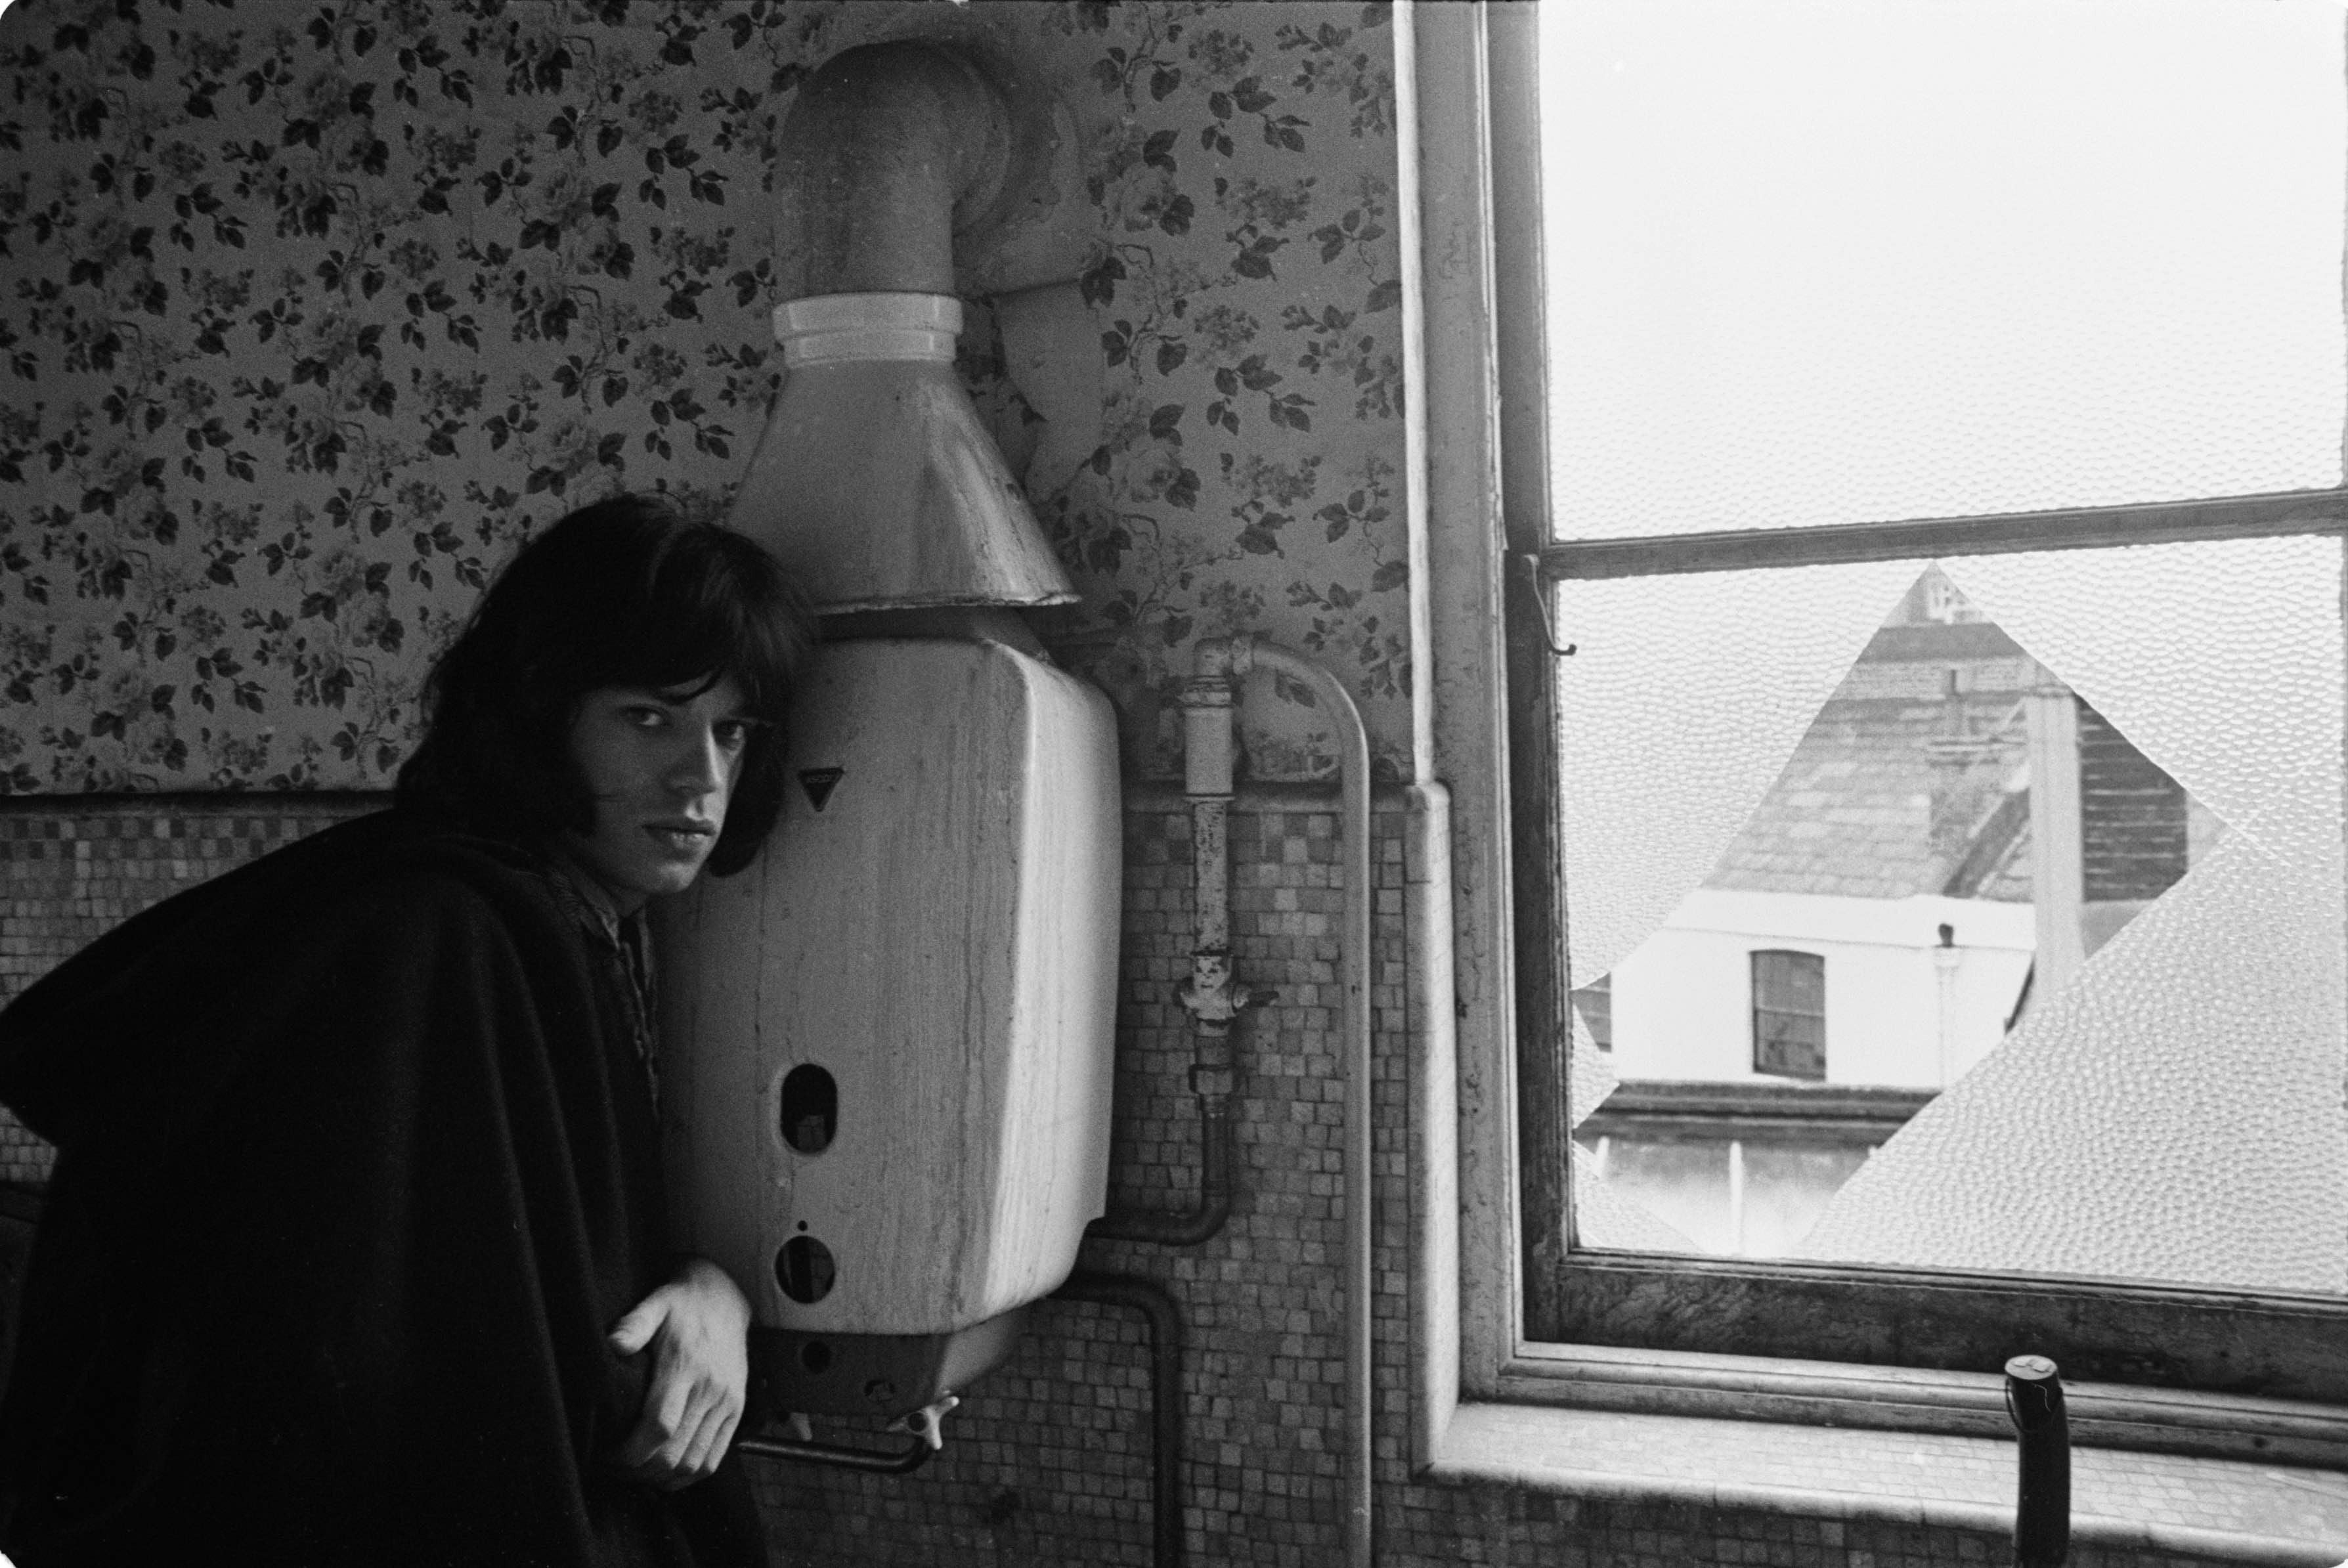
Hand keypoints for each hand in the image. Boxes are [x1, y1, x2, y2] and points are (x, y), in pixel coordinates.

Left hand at [605, 1257, 751, 1488]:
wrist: (725, 1300)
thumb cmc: (682, 1306)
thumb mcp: (655, 1304)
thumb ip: (634, 1324)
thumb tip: (614, 1344)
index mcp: (686, 1367)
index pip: (659, 1426)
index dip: (629, 1452)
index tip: (607, 1455)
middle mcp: (711, 1389)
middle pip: (674, 1453)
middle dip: (638, 1472)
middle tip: (613, 1469)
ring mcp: (726, 1403)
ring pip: (693, 1463)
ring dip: (660, 1479)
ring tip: (634, 1474)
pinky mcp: (735, 1411)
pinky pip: (713, 1459)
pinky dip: (687, 1477)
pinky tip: (664, 1476)